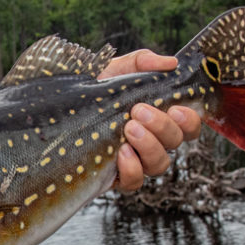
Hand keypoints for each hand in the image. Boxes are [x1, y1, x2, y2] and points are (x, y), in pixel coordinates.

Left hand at [99, 49, 202, 190]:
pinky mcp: (114, 177)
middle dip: (162, 126)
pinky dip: (132, 168)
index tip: (177, 108)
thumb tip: (171, 63)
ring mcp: (134, 161)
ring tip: (128, 129)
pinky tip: (120, 152)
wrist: (55, 111)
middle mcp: (150, 141)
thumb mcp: (114, 70)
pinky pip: (134, 181)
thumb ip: (142, 62)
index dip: (190, 120)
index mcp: (157, 117)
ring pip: (159, 164)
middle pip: (176, 142)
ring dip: (149, 146)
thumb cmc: (91, 91)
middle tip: (138, 111)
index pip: (188, 126)